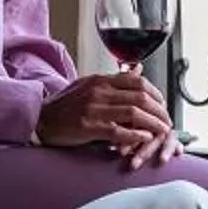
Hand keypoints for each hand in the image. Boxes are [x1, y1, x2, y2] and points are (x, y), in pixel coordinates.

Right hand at [36, 73, 180, 169]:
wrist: (39, 119)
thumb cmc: (66, 105)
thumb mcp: (90, 85)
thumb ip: (115, 80)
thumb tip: (138, 69)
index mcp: (101, 80)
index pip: (137, 81)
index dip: (156, 93)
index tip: (163, 104)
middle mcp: (99, 91)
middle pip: (140, 97)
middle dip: (159, 110)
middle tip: (168, 121)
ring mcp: (94, 109)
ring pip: (133, 113)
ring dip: (153, 123)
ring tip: (162, 131)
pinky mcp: (89, 127)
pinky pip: (118, 131)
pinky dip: (135, 135)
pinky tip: (144, 138)